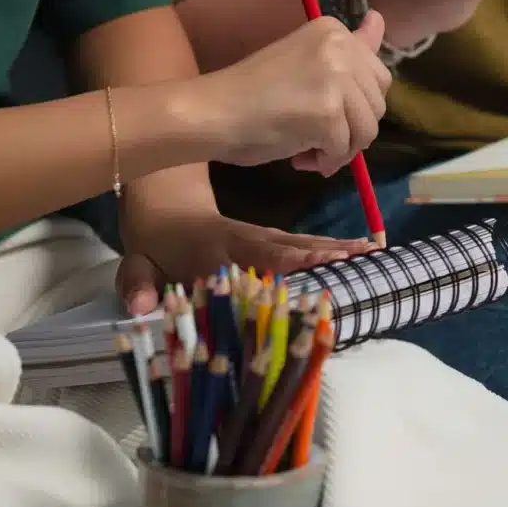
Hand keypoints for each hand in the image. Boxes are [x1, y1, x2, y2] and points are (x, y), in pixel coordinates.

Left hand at [113, 196, 372, 314]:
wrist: (163, 197)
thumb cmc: (153, 238)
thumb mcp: (136, 261)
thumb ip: (137, 284)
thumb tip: (142, 309)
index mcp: (214, 248)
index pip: (253, 256)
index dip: (284, 262)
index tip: (314, 266)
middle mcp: (244, 241)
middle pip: (288, 248)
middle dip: (323, 255)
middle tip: (360, 259)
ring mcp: (260, 238)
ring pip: (301, 243)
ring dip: (335, 250)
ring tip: (371, 255)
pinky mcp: (269, 240)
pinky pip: (302, 245)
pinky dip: (331, 248)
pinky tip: (361, 253)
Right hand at [184, 14, 390, 175]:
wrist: (213, 112)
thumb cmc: (252, 92)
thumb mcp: (307, 61)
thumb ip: (349, 46)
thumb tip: (381, 18)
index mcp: (333, 30)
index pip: (377, 74)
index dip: (354, 103)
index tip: (322, 107)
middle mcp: (339, 47)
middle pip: (377, 104)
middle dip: (351, 128)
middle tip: (315, 134)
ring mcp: (335, 79)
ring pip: (367, 130)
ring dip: (339, 149)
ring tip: (306, 149)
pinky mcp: (328, 113)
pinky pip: (343, 150)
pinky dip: (324, 162)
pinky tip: (297, 157)